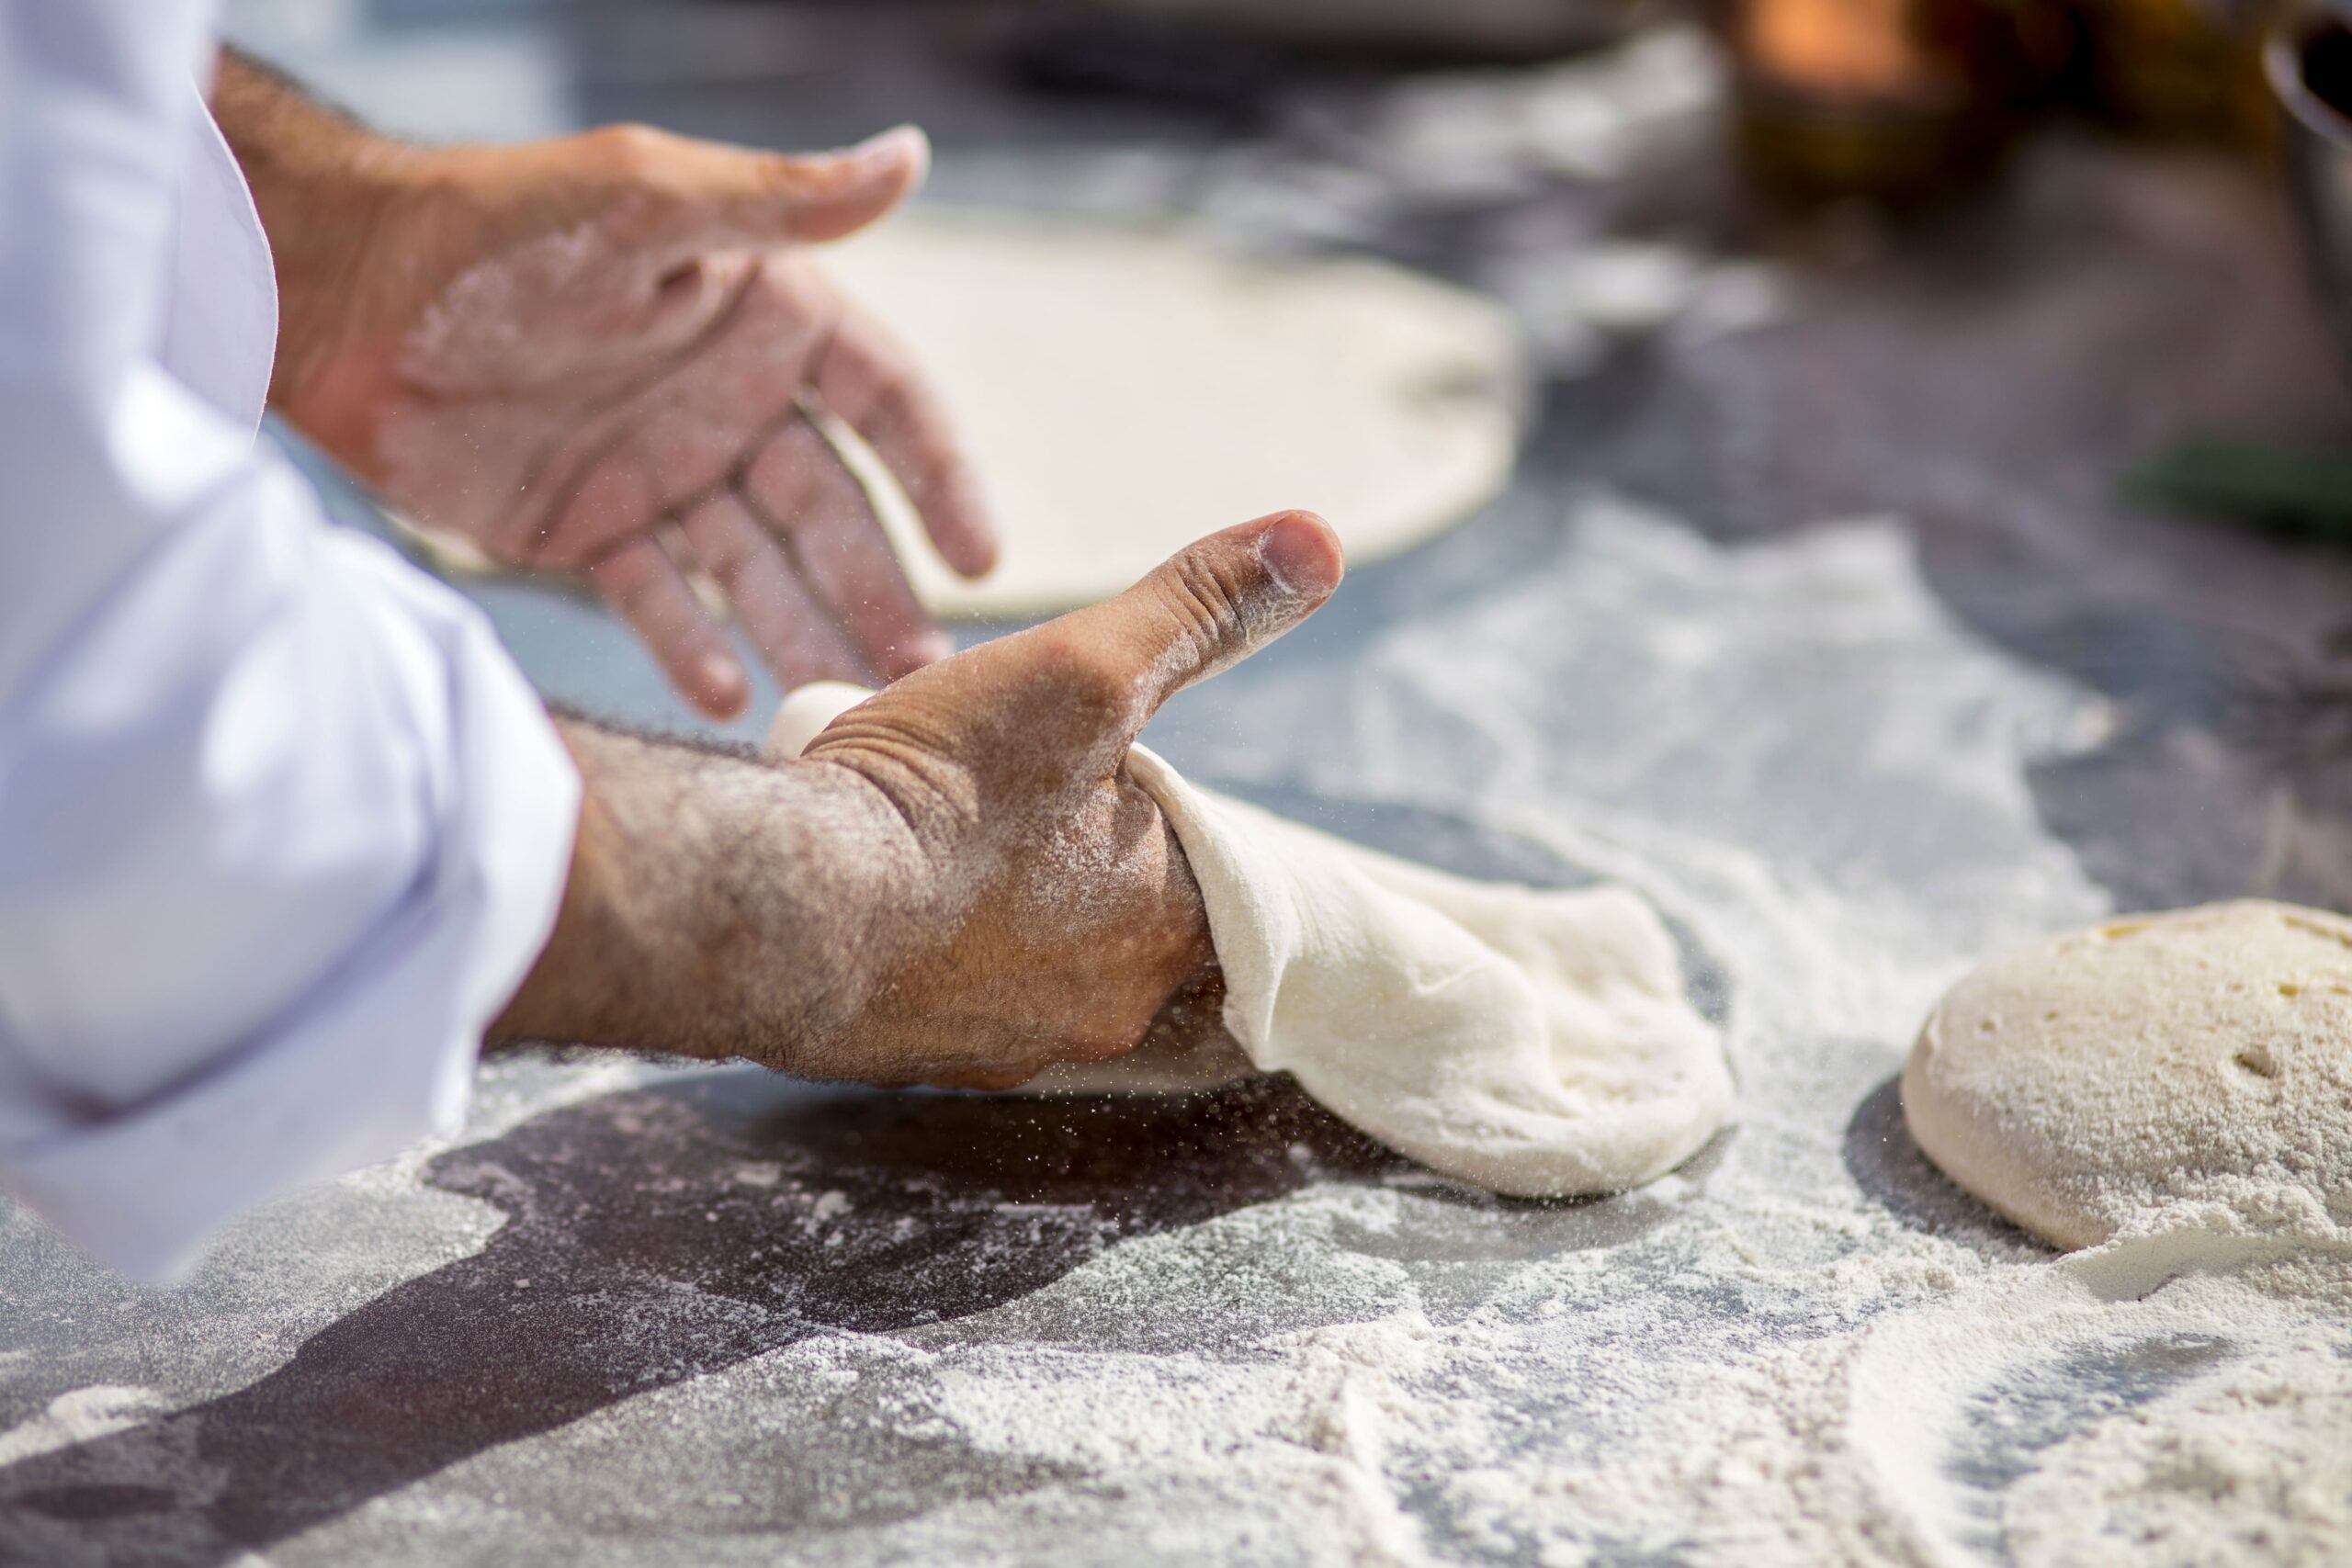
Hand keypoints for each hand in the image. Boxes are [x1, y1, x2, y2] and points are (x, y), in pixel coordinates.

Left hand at [243, 91, 991, 717]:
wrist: (339, 289)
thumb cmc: (497, 223)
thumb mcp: (648, 198)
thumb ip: (780, 200)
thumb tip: (911, 155)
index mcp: (768, 318)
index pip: (887, 404)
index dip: (939, 478)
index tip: (977, 557)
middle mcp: (731, 401)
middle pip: (832, 509)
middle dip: (878, 587)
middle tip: (918, 670)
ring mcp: (664, 471)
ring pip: (756, 567)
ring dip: (803, 631)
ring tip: (844, 704)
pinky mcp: (591, 530)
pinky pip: (659, 599)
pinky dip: (691, 646)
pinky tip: (725, 694)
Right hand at [494, 511, 1344, 1088]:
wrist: (769, 909)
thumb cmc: (935, 790)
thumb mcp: (1083, 669)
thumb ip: (1197, 608)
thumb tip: (1316, 539)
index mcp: (1176, 922)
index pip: (1220, 866)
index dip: (1171, 808)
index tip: (1118, 771)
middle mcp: (1115, 1010)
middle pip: (1144, 924)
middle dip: (1106, 865)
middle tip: (1040, 799)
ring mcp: (1017, 1047)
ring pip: (1057, 970)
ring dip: (1030, 914)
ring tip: (972, 845)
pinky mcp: (928, 1062)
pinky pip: (971, 1004)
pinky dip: (957, 952)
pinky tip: (911, 899)